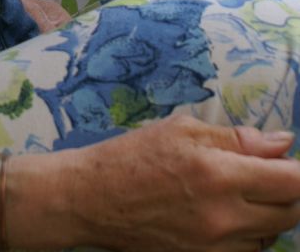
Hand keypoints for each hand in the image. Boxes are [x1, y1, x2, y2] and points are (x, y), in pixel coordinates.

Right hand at [60, 114, 299, 251]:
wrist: (92, 199)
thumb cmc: (134, 155)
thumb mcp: (182, 130)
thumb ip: (237, 138)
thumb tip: (282, 144)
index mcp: (219, 174)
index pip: (292, 181)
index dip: (299, 170)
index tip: (290, 160)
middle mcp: (224, 217)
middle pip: (290, 213)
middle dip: (289, 190)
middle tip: (268, 172)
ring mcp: (215, 248)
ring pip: (271, 236)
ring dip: (268, 214)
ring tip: (242, 192)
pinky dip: (248, 234)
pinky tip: (226, 214)